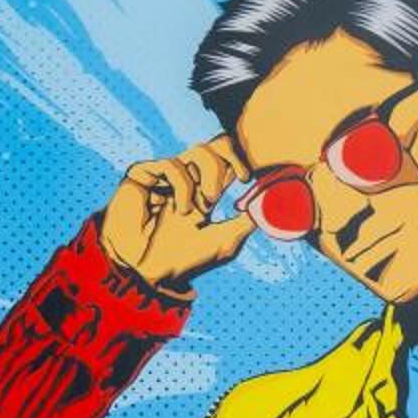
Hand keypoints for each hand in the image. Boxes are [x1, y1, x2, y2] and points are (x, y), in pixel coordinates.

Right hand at [99, 136, 251, 291]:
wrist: (149, 272)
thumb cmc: (186, 260)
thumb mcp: (225, 241)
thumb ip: (247, 221)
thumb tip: (271, 204)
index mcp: (207, 193)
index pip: (228, 162)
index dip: (242, 159)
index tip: (249, 176)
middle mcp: (189, 181)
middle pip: (216, 146)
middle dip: (230, 157)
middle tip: (238, 179)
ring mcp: (168, 178)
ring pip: (198, 151)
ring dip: (210, 173)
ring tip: (207, 202)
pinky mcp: (146, 176)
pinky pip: (171, 164)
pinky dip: (183, 185)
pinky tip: (182, 209)